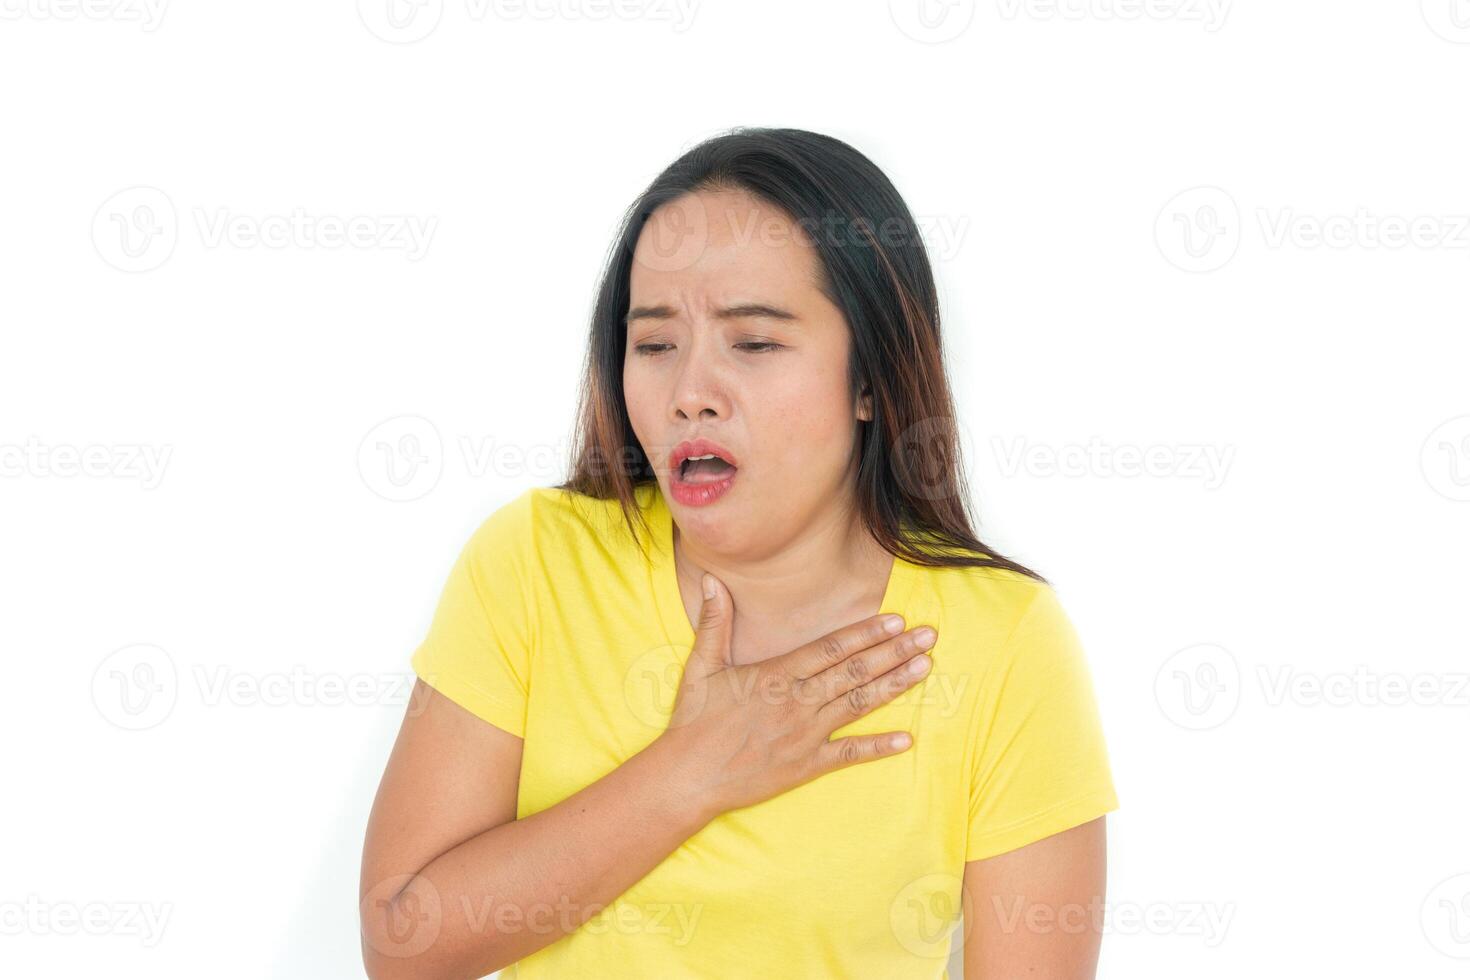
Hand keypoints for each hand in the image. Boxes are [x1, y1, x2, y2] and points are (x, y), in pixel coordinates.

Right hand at [657, 571, 937, 818]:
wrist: (688, 777)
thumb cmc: (693, 721)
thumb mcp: (701, 666)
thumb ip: (714, 621)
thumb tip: (710, 578)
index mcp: (776, 675)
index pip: (831, 648)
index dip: (866, 633)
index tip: (896, 620)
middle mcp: (798, 702)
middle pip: (855, 671)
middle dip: (895, 651)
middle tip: (929, 637)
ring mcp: (805, 735)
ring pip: (859, 704)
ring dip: (895, 686)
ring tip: (925, 669)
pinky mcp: (806, 766)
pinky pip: (849, 755)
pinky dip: (878, 747)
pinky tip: (906, 739)